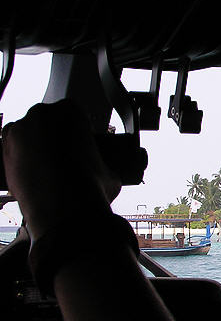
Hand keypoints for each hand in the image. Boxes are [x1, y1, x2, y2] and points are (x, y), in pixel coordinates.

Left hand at [1, 100, 119, 239]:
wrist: (64, 209)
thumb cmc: (88, 187)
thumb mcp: (109, 171)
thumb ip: (100, 164)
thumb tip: (101, 173)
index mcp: (70, 111)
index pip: (73, 112)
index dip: (77, 130)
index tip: (79, 144)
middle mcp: (40, 115)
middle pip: (46, 121)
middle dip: (52, 137)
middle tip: (64, 158)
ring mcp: (17, 132)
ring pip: (25, 135)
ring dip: (33, 148)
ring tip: (46, 171)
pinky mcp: (2, 152)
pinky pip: (11, 153)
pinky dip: (18, 163)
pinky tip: (31, 177)